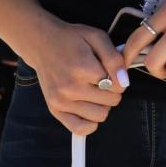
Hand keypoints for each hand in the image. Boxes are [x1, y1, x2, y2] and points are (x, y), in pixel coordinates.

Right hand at [21, 20, 127, 134]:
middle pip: (111, 101)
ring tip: (93, 90)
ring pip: (100, 115)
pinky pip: (80, 128)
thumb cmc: (71, 39)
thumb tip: (123, 82)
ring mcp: (61, 101)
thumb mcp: (97, 37)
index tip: (109, 70)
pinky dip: (89, 121)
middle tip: (100, 78)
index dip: (119, 77)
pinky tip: (88, 106)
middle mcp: (70, 88)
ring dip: (102, 104)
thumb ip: (114, 59)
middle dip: (112, 90)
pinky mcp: (55, 109)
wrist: (42, 43)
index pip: (118, 86)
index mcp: (83, 68)